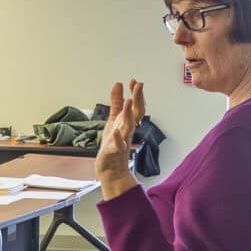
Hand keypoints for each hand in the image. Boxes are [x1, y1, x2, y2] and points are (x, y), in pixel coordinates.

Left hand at [96, 80, 144, 196]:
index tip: (134, 81)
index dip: (136, 94)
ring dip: (129, 114)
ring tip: (129, 101)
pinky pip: (118, 144)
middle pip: (137, 113)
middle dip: (138, 99)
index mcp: (128, 123)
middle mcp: (128, 130)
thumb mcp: (113, 120)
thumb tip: (119, 84)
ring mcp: (123, 140)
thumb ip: (116, 103)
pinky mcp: (115, 151)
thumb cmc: (113, 144)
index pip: (136, 106)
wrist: (111, 169)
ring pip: (129, 126)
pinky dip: (117, 138)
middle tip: (138, 85)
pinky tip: (115, 132)